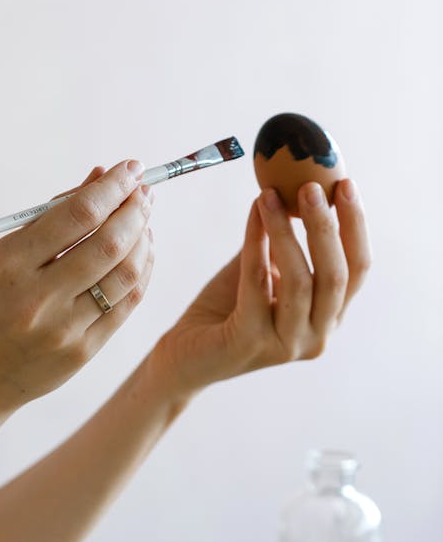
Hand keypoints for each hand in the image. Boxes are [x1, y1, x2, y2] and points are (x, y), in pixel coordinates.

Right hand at [0, 160, 154, 414]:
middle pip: (108, 243)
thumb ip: (50, 218)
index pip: (76, 214)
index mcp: (9, 263)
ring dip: (143, 239)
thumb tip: (100, 178)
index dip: (112, 187)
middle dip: (135, 209)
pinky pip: (125, 305)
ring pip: (125, 274)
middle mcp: (37, 297)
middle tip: (144, 192)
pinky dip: (141, 272)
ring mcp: (63, 329)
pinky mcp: (81, 353)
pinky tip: (141, 254)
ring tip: (143, 221)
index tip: (130, 168)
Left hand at [150, 178, 370, 394]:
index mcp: (329, 317)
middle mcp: (317, 336)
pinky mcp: (251, 343)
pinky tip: (253, 216)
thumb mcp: (263, 269)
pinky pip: (257, 284)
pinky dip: (256, 244)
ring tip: (271, 195)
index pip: (357, 270)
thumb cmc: (226, 309)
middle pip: (337, 276)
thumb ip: (281, 240)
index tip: (346, 185)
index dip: (356, 226)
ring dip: (287, 231)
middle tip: (312, 186)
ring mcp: (287, 344)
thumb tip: (290, 186)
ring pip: (300, 281)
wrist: (184, 356)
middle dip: (327, 226)